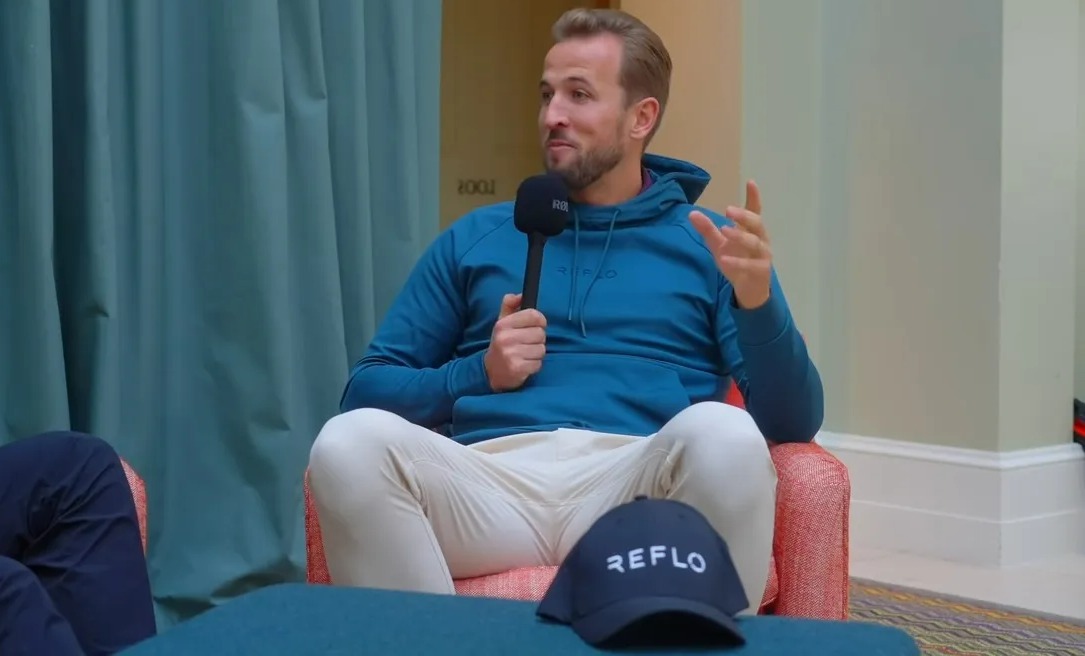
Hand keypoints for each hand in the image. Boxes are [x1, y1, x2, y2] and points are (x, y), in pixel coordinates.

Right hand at [484, 293, 546, 391]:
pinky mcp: (517, 369)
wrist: (490, 371)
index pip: (533, 315)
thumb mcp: (501, 323)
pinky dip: (534, 365)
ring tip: (525, 354)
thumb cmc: (501, 344)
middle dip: (537, 339)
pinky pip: (538, 363)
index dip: (540, 320)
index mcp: (503, 324)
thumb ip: (510, 306)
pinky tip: (524, 364)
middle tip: (527, 343)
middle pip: (540, 333)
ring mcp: (511, 354)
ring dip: (536, 353)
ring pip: (541, 349)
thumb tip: (519, 295)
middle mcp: (506, 338)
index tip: (537, 325)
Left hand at [689, 180, 771, 308]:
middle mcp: (760, 239)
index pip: (755, 211)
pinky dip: (738, 262)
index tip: (751, 182)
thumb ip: (708, 229)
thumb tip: (692, 213)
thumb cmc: (736, 260)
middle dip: (744, 216)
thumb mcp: (719, 244)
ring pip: (755, 242)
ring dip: (740, 236)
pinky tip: (725, 259)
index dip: (754, 197)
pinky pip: (750, 265)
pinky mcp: (761, 270)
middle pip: (757, 223)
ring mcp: (763, 255)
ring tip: (725, 230)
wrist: (749, 288)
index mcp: (751, 230)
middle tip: (729, 210)